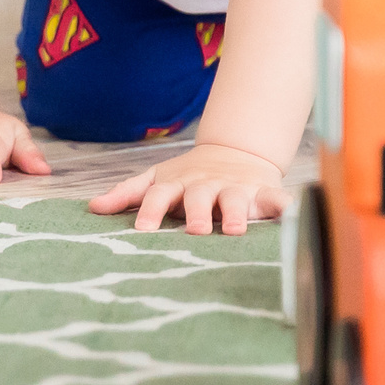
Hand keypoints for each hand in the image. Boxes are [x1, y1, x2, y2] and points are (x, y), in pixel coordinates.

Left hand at [90, 142, 285, 234]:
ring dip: (235, 212)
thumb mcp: (157, 179)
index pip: (160, 196)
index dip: (151, 212)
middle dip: (197, 213)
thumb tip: (92, 207)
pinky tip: (293, 216)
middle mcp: (206, 186)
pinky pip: (277, 200)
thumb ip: (127, 193)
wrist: (235, 152)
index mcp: (178, 184)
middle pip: (199, 198)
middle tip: (194, 231)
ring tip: (234, 230)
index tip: (142, 231)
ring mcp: (235, 189)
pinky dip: (286, 207)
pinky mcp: (263, 193)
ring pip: (235, 200)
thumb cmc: (188, 177)